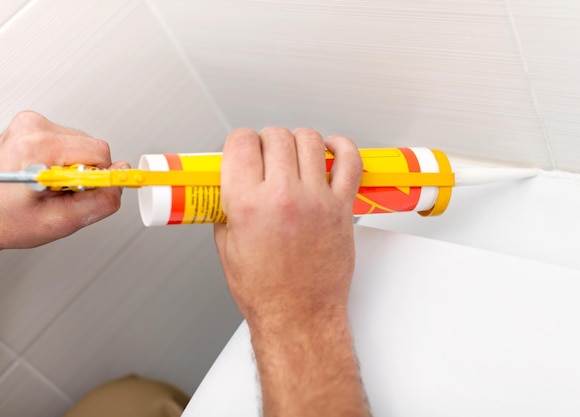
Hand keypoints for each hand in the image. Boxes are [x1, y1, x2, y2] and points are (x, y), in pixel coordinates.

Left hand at [0, 111, 128, 248]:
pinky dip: (64, 161)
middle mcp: (33, 128)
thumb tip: (122, 179)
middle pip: (93, 147)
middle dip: (84, 174)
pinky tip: (45, 174)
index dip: (98, 178)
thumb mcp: (60, 221)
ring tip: (50, 184)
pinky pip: (69, 142)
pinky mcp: (32, 126)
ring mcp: (31, 124)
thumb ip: (100, 201)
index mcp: (38, 146)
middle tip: (61, 193)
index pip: (99, 152)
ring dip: (74, 167)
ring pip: (83, 144)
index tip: (89, 191)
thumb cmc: (8, 219)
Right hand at [214, 126, 361, 326]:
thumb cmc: (266, 292)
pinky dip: (342, 147)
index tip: (242, 149)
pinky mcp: (342, 207)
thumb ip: (227, 209)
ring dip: (298, 142)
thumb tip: (229, 186)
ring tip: (294, 156)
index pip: (241, 142)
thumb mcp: (227, 247)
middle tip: (266, 156)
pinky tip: (330, 150)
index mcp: (248, 204)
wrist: (299, 317)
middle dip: (266, 141)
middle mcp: (283, 196)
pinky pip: (351, 161)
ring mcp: (316, 200)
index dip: (239, 142)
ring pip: (310, 140)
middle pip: (275, 136)